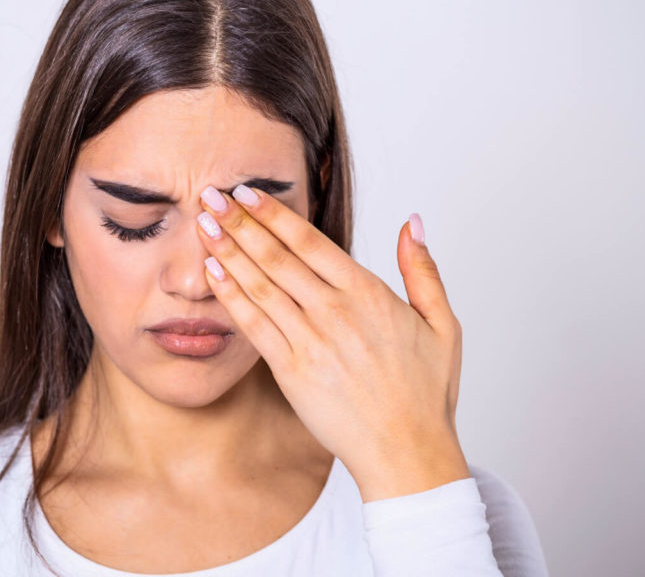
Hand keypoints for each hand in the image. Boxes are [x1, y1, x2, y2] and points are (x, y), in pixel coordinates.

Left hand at [196, 184, 469, 501]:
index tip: (247, 191)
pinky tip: (212, 273)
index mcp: (368, 294)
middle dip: (239, 222)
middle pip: (276, 256)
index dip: (274, 213)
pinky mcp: (291, 371)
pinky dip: (231, 297)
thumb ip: (423, 270)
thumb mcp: (442, 325)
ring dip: (227, 252)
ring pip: (260, 285)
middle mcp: (335, 312)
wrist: (407, 452)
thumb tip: (413, 223)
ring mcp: (310, 341)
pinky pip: (254, 326)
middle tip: (209, 195)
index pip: (310, 241)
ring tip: (202, 225)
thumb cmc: (425, 393)